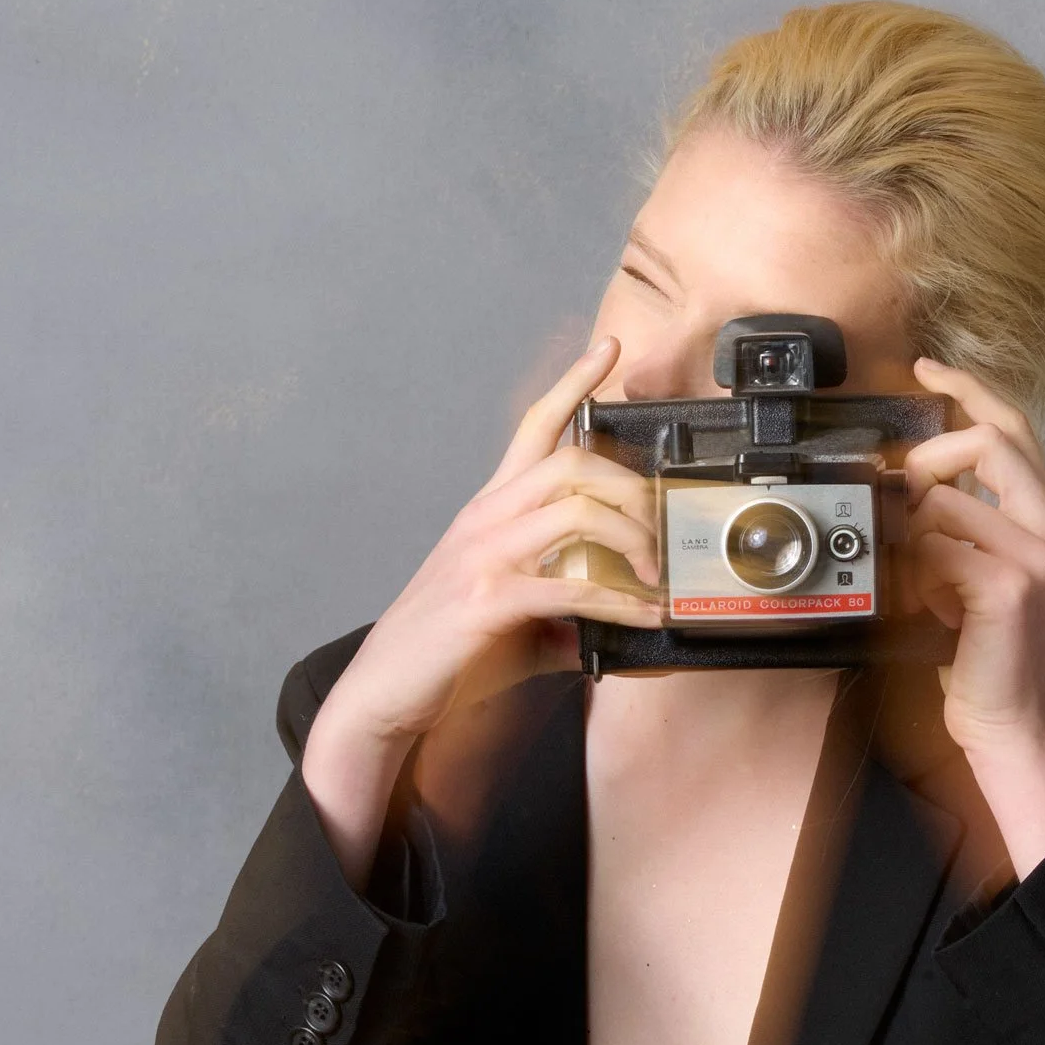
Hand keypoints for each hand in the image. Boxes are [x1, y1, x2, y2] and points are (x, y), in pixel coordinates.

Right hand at [303, 336, 661, 886]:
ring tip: (655, 574)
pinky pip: (571, 587)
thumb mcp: (513, 615)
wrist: (383, 694)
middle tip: (661, 531)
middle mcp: (486, 519)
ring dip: (632, 538)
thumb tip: (623, 618)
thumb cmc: (445, 651)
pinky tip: (642, 615)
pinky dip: (619, 602)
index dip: (571, 383)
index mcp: (491, 510)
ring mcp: (484, 555)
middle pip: (574, 462)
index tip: (605, 351)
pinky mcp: (488, 600)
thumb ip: (566, 605)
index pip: (534, 427)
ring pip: (575, 509)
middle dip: (632, 489)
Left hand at [905, 356, 1044, 876]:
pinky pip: (936, 547)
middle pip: (986, 440)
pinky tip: (930, 606)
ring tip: (922, 581)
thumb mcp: (977, 570)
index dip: (968, 389)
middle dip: (926, 460)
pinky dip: (917, 572)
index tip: (926, 369)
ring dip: (913, 538)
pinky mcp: (1009, 585)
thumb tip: (907, 478)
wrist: (1010, 721)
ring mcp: (1036, 555)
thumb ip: (960, 520)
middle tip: (899, 498)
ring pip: (945, 501)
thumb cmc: (985, 651)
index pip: (1013, 426)